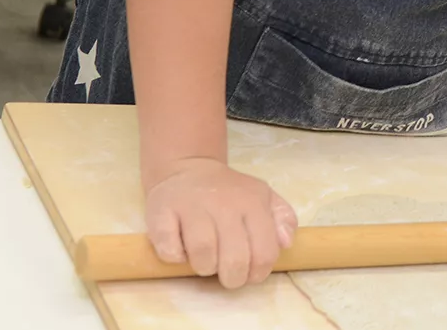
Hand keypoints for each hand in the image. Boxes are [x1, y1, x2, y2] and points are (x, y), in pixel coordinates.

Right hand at [146, 157, 297, 287]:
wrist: (188, 168)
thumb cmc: (230, 192)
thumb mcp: (264, 197)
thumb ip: (283, 218)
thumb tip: (286, 242)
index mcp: (252, 203)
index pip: (264, 251)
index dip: (258, 273)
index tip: (250, 274)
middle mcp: (224, 203)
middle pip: (234, 259)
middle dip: (232, 278)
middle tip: (227, 274)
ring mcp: (192, 206)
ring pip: (203, 254)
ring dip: (204, 268)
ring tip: (205, 261)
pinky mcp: (161, 212)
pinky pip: (169, 249)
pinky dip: (175, 258)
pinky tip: (181, 251)